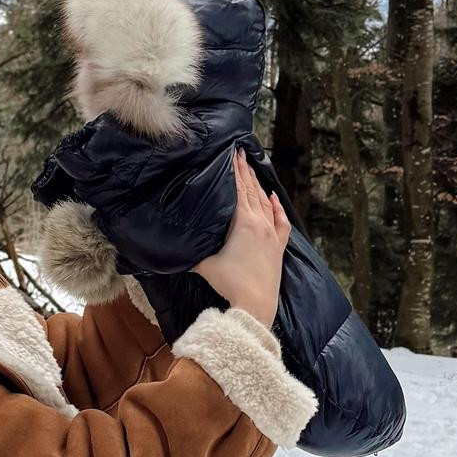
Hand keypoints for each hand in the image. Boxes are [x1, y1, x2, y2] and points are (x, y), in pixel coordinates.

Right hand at [191, 147, 288, 329]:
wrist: (256, 303)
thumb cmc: (230, 282)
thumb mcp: (205, 265)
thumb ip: (191, 253)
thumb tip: (174, 247)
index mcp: (243, 222)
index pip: (238, 190)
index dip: (235, 171)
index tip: (233, 155)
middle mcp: (260, 223)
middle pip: (252, 191)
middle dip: (245, 171)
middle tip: (240, 154)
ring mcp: (272, 233)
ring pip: (266, 203)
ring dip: (258, 185)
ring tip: (252, 170)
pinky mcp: (279, 246)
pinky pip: (281, 220)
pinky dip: (277, 207)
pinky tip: (274, 197)